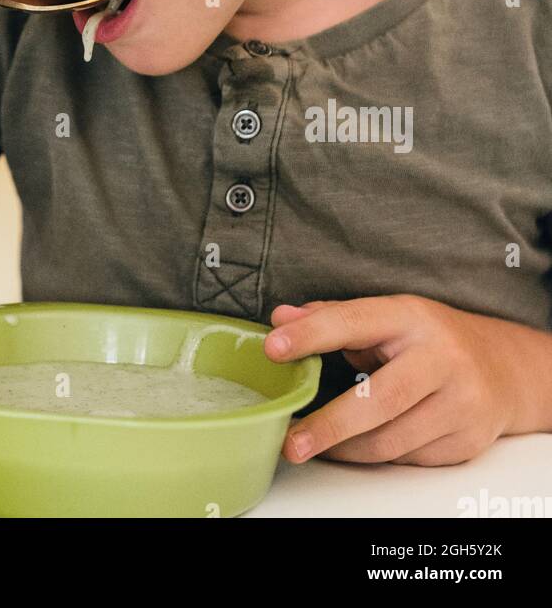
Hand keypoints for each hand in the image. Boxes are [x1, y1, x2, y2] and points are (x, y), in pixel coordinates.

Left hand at [264, 295, 525, 466]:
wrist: (502, 369)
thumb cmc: (429, 340)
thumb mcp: (386, 316)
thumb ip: (332, 318)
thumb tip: (281, 318)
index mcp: (411, 318)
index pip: (354, 321)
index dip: (311, 334)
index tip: (273, 348)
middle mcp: (440, 358)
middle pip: (380, 399)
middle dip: (330, 424)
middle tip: (291, 441)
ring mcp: (460, 402)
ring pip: (392, 440)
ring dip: (347, 449)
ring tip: (315, 446)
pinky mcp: (466, 440)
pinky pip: (408, 458)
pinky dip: (378, 456)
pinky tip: (361, 446)